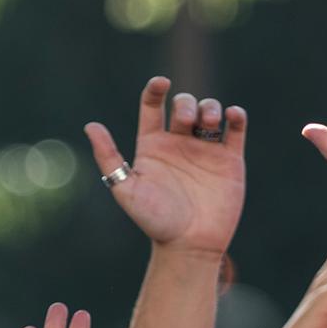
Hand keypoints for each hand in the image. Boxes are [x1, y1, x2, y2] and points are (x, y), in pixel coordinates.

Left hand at [84, 77, 246, 256]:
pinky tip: (232, 116)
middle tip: (187, 122)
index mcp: (153, 146)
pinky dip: (236, 116)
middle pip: (184, 105)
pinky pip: (236, 129)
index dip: (156, 89)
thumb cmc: (155, 221)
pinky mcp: (230, 159)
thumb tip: (90, 125)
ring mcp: (206, 150)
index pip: (152, 106)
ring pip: (210, 112)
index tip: (161, 83)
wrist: (189, 245)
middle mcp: (179, 143)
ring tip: (209, 121)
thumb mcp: (126, 189)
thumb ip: (108, 157)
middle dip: (186, 104)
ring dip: (210, 107)